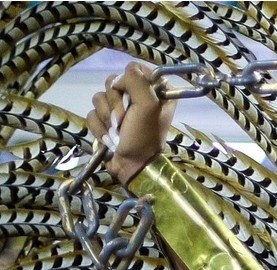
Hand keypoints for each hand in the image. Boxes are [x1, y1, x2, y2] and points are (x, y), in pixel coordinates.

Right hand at [85, 61, 175, 186]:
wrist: (131, 165)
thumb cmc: (144, 136)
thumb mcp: (148, 106)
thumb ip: (138, 81)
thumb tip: (120, 76)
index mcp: (155, 91)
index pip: (134, 68)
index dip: (128, 81)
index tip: (132, 97)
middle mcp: (138, 97)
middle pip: (112, 82)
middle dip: (115, 103)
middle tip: (124, 119)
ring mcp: (120, 109)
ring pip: (99, 97)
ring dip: (107, 117)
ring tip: (117, 131)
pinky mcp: (106, 120)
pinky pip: (92, 113)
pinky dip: (98, 127)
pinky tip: (109, 138)